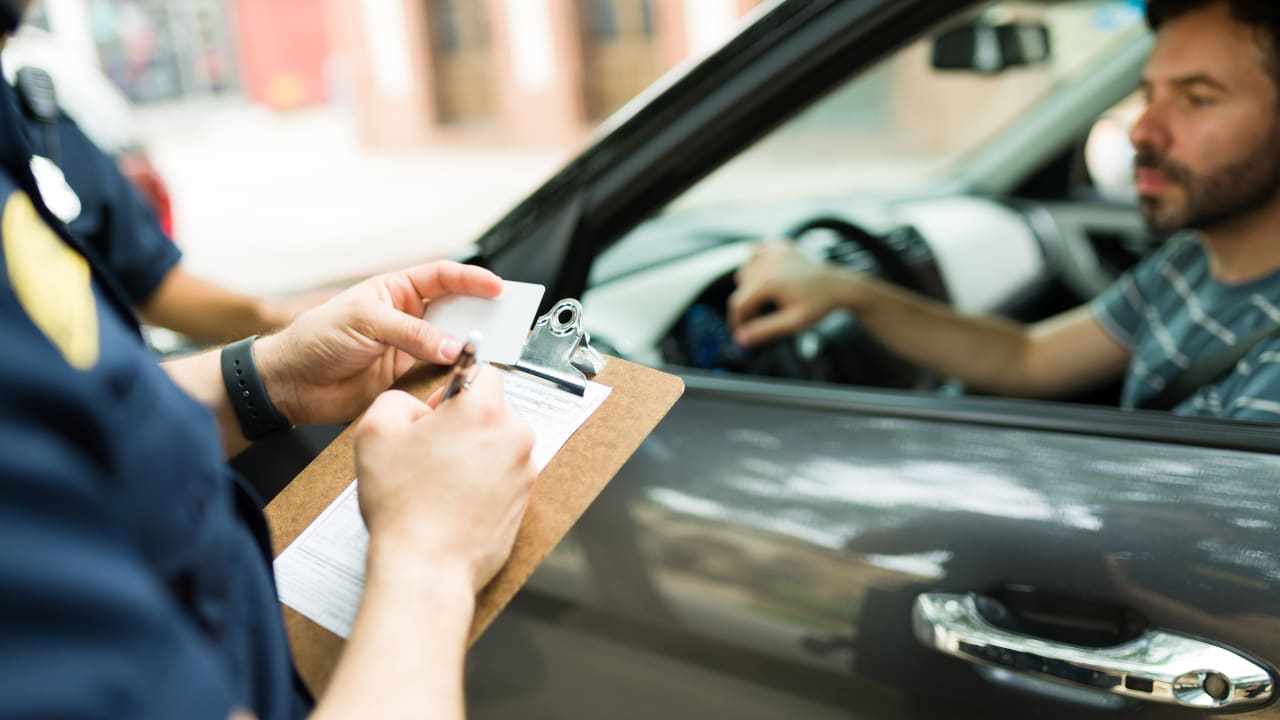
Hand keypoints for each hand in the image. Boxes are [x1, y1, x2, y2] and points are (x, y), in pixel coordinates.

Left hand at [255, 261, 502, 425]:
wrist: (292, 383)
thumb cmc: (317, 339)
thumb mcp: (365, 323)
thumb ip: (411, 334)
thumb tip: (452, 346)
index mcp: (397, 291)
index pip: (443, 278)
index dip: (473, 280)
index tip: (498, 288)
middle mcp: (408, 317)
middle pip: (456, 311)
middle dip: (481, 314)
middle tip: (507, 321)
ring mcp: (410, 348)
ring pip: (452, 344)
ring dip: (470, 348)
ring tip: (491, 351)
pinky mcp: (407, 378)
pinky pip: (439, 374)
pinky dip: (454, 376)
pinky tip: (465, 376)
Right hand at [354, 368, 535, 590]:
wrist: (426, 566)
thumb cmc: (403, 505)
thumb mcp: (374, 432)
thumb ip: (397, 400)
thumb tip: (416, 406)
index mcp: (483, 411)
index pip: (483, 372)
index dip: (455, 387)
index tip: (438, 411)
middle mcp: (514, 436)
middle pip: (494, 411)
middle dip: (466, 423)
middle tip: (433, 450)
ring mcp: (524, 471)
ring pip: (500, 445)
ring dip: (477, 453)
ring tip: (441, 481)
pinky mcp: (525, 501)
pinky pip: (505, 476)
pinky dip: (486, 482)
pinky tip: (456, 500)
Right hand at [728, 240, 859, 346]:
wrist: (839, 286)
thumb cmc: (820, 304)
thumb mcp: (793, 323)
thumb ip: (765, 331)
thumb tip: (742, 339)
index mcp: (768, 282)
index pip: (738, 304)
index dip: (737, 322)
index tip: (742, 333)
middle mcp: (768, 263)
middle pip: (740, 289)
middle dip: (746, 307)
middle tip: (760, 319)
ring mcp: (774, 252)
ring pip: (745, 270)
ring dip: (749, 285)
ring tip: (766, 299)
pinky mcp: (781, 247)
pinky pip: (757, 252)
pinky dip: (756, 263)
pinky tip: (766, 274)